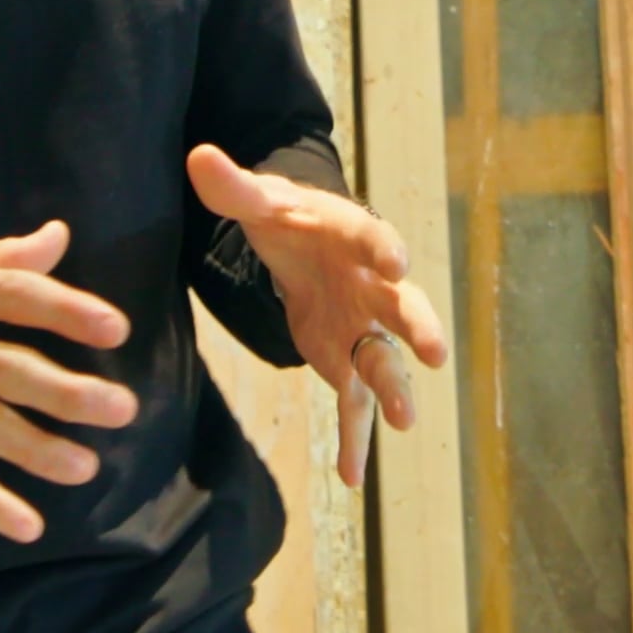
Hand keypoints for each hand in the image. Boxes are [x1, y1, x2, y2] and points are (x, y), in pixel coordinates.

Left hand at [186, 146, 449, 487]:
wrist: (305, 246)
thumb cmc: (290, 218)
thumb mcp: (260, 201)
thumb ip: (233, 187)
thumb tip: (198, 156)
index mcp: (355, 237)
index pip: (375, 240)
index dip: (385, 251)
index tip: (396, 263)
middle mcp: (373, 287)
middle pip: (403, 307)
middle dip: (418, 328)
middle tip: (434, 352)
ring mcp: (365, 328)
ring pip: (385, 361)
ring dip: (395, 390)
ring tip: (403, 421)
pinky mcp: (346, 361)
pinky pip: (355, 404)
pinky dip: (354, 439)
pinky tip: (353, 477)